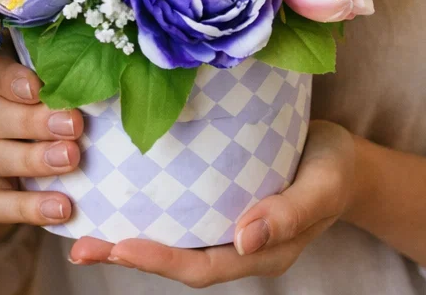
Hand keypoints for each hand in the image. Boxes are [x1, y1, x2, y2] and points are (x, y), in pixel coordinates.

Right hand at [0, 46, 85, 227]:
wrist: (56, 138)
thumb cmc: (65, 97)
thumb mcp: (64, 80)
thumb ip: (70, 77)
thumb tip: (100, 74)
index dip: (12, 81)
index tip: (38, 88)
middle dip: (33, 122)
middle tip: (73, 125)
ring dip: (34, 160)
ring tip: (71, 159)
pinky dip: (28, 208)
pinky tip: (62, 208)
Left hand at [68, 120, 356, 286]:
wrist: (344, 157)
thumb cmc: (335, 169)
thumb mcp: (322, 186)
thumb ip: (288, 213)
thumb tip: (243, 239)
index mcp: (260, 252)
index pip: (202, 267)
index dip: (160, 261)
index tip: (121, 247)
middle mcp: (237, 244)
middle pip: (177, 259)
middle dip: (128, 254)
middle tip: (81, 246)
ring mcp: (228, 223)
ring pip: (174, 236)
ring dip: (131, 234)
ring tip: (86, 226)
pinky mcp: (221, 197)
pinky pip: (182, 209)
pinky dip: (151, 206)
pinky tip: (122, 189)